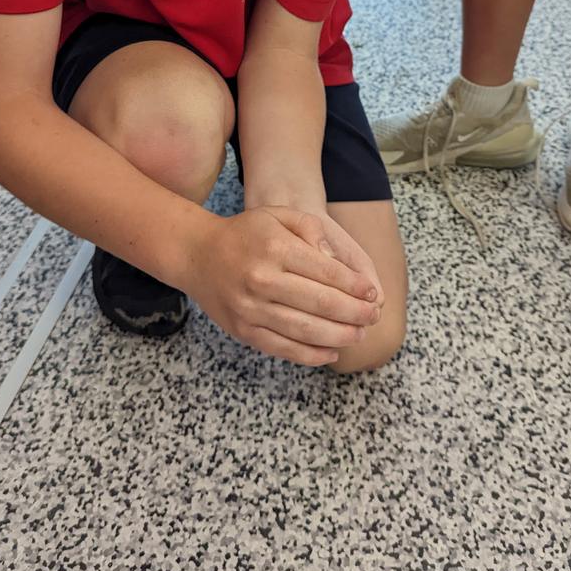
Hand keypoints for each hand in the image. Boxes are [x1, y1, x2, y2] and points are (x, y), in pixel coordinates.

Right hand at [185, 206, 382, 366]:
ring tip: (358, 335)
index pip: (328, 272)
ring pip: (306, 331)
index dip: (356, 286)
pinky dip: (311, 355)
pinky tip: (331, 352)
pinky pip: (283, 349)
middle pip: (321, 304)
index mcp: (276, 249)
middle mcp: (263, 280)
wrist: (198, 255)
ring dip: (339, 337)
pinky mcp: (243, 331)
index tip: (372, 293)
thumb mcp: (278, 215)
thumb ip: (311, 229)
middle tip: (372, 317)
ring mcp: (251, 309)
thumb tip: (337, 262)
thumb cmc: (247, 233)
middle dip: (355, 313)